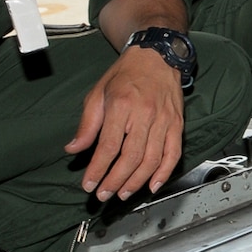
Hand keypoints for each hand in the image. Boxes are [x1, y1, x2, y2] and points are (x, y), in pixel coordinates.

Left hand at [68, 46, 186, 201]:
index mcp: (121, 105)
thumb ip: (87, 124)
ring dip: (137, 181)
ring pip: (152, 159)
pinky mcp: (177, 124)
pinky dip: (164, 172)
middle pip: (130, 157)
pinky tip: (153, 185)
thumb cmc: (126, 74)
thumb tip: (74, 149)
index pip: (108, 146)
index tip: (88, 184)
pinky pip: (173, 153)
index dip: (97, 169)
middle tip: (103, 194)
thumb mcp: (98, 93)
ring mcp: (164, 120)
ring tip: (123, 194)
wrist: (157, 56)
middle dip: (115, 181)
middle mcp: (144, 114)